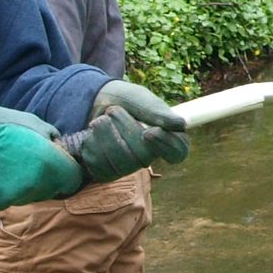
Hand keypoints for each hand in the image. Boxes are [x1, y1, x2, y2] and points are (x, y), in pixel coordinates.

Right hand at [0, 105, 84, 208]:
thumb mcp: (31, 121)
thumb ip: (51, 137)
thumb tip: (59, 145)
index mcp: (49, 163)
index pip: (73, 179)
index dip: (70, 171)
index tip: (64, 166)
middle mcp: (36, 184)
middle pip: (53, 189)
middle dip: (49, 178)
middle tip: (34, 162)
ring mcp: (16, 196)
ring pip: (32, 195)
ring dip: (29, 184)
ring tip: (12, 164)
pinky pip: (11, 198)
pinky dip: (8, 189)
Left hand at [61, 80, 190, 184]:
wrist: (93, 103)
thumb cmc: (124, 101)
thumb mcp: (140, 99)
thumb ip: (158, 112)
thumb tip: (181, 125)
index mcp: (165, 138)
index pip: (178, 153)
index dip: (166, 144)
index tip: (150, 131)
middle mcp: (148, 157)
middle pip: (144, 156)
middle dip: (124, 127)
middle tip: (114, 110)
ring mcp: (126, 167)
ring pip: (120, 161)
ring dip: (105, 133)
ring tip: (101, 119)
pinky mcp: (105, 172)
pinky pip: (99, 166)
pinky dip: (91, 144)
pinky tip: (91, 134)